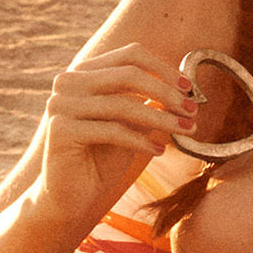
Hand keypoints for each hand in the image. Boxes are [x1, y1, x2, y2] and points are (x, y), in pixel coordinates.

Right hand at [28, 43, 197, 227]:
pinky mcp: (60, 130)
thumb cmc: (101, 159)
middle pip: (128, 74)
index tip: (188, 87)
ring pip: (123, 104)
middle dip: (166, 92)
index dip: (163, 69)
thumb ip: (147, 103)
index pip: (130, 55)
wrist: (69, 197)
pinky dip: (140, 140)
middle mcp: (68, 82)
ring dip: (161, 117)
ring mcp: (60, 104)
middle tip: (192, 110)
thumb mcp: (130, 125)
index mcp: (85, 72)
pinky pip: (112, 130)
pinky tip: (158, 150)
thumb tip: (184, 89)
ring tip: (185, 129)